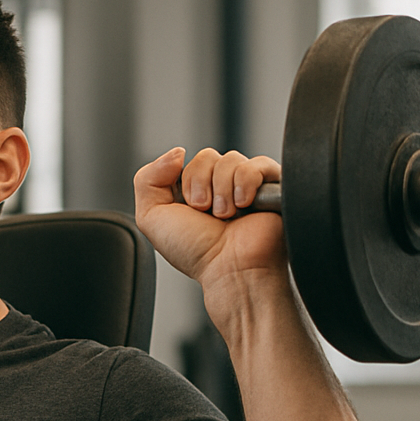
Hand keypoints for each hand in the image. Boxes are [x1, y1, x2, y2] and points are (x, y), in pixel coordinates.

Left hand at [133, 147, 284, 287]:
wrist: (230, 269)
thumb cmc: (196, 251)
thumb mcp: (152, 217)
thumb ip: (147, 179)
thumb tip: (177, 151)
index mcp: (192, 190)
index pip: (185, 160)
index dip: (183, 182)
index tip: (189, 210)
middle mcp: (219, 185)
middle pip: (207, 156)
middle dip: (201, 186)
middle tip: (208, 214)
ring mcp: (245, 184)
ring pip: (230, 158)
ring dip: (222, 191)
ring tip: (227, 216)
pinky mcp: (272, 185)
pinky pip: (258, 163)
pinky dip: (246, 183)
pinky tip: (244, 206)